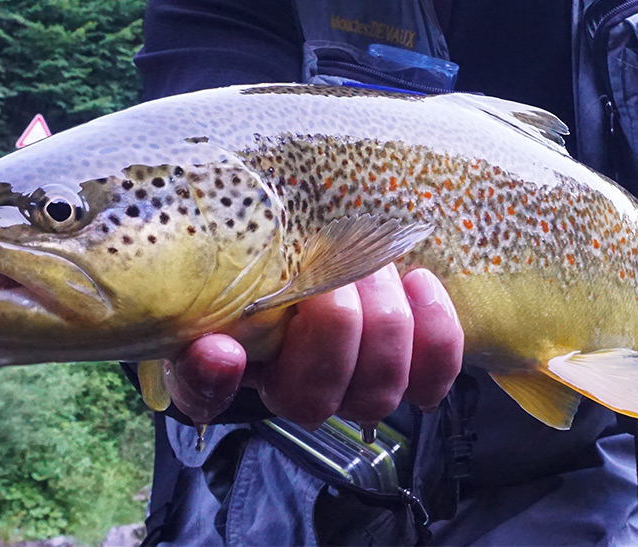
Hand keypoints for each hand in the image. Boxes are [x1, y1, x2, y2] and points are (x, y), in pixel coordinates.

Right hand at [166, 264, 463, 428]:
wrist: (332, 239)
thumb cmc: (278, 244)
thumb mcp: (238, 248)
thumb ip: (217, 272)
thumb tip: (213, 342)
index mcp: (226, 361)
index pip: (202, 395)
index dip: (211, 383)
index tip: (221, 349)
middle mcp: (290, 390)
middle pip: (310, 398)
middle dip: (334, 326)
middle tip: (337, 269)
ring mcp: (355, 389)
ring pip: (376, 392)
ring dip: (382, 322)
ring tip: (377, 268)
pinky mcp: (410, 374)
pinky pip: (432, 379)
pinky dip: (435, 333)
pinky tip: (419, 283)